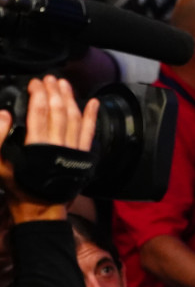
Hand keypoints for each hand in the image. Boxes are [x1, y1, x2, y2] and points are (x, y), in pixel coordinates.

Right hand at [0, 76, 98, 222]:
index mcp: (37, 145)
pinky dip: (92, 116)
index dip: (38, 94)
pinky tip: (93, 102)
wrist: (40, 208)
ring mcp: (73, 149)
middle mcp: (57, 145)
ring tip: (64, 84)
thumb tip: (4, 114)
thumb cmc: (18, 186)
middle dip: (54, 91)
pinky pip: (89, 132)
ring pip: (74, 118)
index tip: (35, 82)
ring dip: (70, 98)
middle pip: (58, 111)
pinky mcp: (82, 156)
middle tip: (50, 78)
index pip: (39, 112)